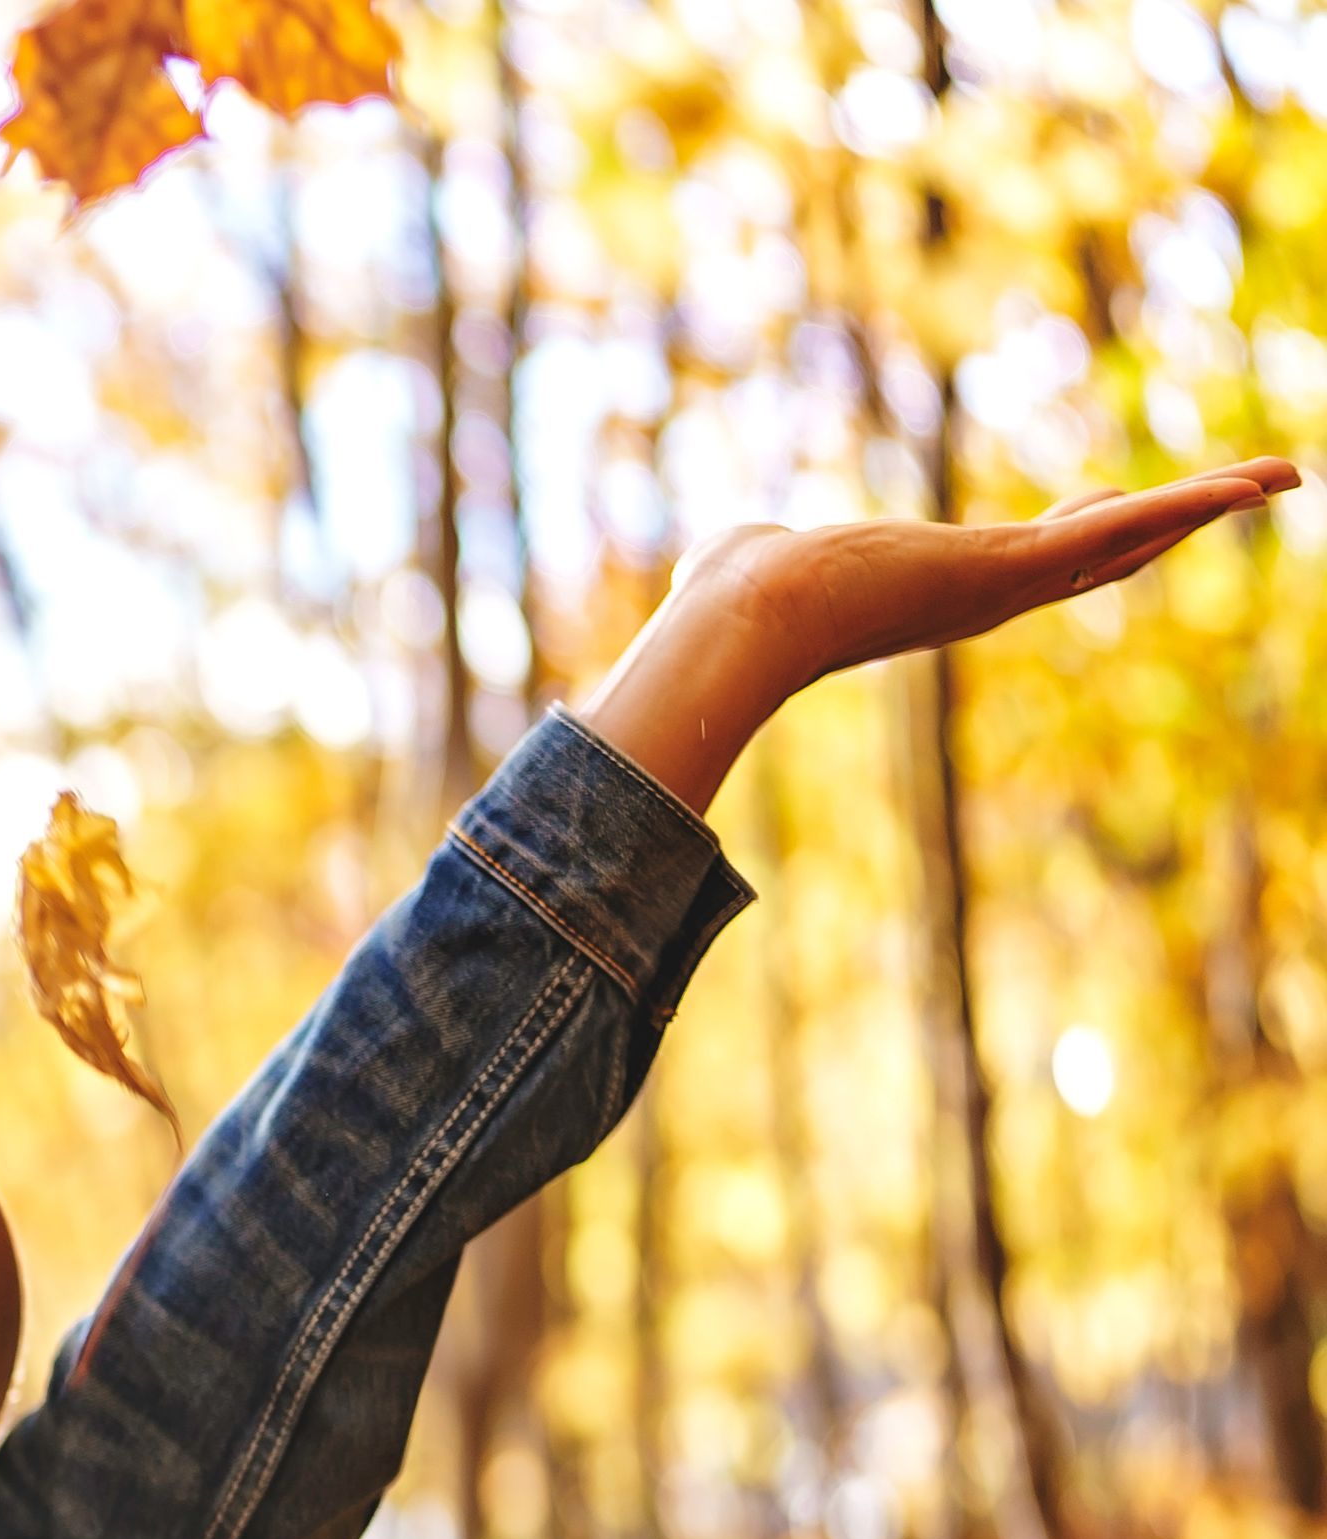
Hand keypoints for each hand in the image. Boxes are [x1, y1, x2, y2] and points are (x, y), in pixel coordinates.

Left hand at [576, 459, 1299, 814]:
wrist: (744, 618)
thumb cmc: (732, 597)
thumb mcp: (751, 559)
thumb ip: (748, 553)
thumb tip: (712, 558)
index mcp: (937, 590)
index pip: (1028, 559)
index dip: (1075, 534)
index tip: (1107, 504)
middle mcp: (985, 597)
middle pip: (1098, 555)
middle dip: (1163, 524)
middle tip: (1231, 495)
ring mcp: (1009, 586)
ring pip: (1129, 539)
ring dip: (1205, 506)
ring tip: (1280, 476)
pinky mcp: (1019, 567)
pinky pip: (1128, 527)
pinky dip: (1194, 505)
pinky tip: (1259, 483)